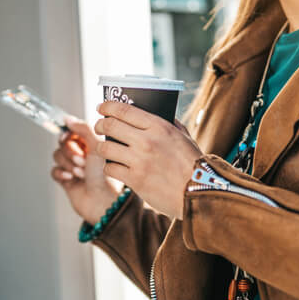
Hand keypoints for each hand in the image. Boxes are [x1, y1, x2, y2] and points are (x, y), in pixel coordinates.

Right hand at [50, 116, 122, 223]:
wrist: (103, 203)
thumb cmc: (107, 176)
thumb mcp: (98, 146)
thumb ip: (84, 129)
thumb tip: (68, 119)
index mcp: (93, 143)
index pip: (74, 130)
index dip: (69, 133)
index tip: (68, 136)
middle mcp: (83, 152)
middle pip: (63, 142)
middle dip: (71, 152)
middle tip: (83, 161)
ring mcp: (74, 166)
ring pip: (57, 155)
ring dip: (68, 164)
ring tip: (81, 173)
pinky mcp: (66, 179)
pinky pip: (54, 170)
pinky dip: (61, 173)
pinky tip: (71, 178)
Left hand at [94, 101, 203, 219]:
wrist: (199, 193)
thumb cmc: (193, 164)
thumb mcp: (183, 136)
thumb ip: (168, 123)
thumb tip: (151, 113)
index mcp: (159, 126)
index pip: (124, 110)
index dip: (108, 106)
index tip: (102, 107)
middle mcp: (146, 141)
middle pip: (109, 126)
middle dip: (100, 124)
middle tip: (99, 126)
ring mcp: (139, 161)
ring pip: (105, 148)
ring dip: (102, 147)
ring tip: (105, 148)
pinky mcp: (135, 180)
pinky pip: (110, 169)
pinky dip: (110, 167)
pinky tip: (115, 167)